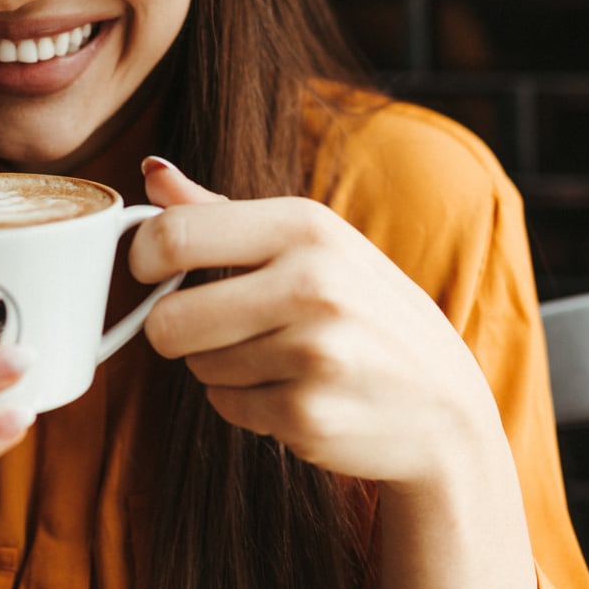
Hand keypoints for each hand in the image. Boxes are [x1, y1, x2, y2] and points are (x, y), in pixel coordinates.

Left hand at [127, 158, 506, 497]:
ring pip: (196, 367)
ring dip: (222, 367)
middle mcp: (312, 283)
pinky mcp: (307, 415)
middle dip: (176, 329)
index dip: (143, 259)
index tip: (151, 271)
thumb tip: (150, 173)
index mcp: (307, 226)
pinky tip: (298, 392)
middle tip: (216, 326)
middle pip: (168, 319)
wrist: (446, 408)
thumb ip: (221, 211)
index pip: (174, 236)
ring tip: (282, 358)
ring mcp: (313, 353)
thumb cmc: (366, 312)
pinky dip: (248, 405)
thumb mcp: (311, 244)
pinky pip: (224, 407)